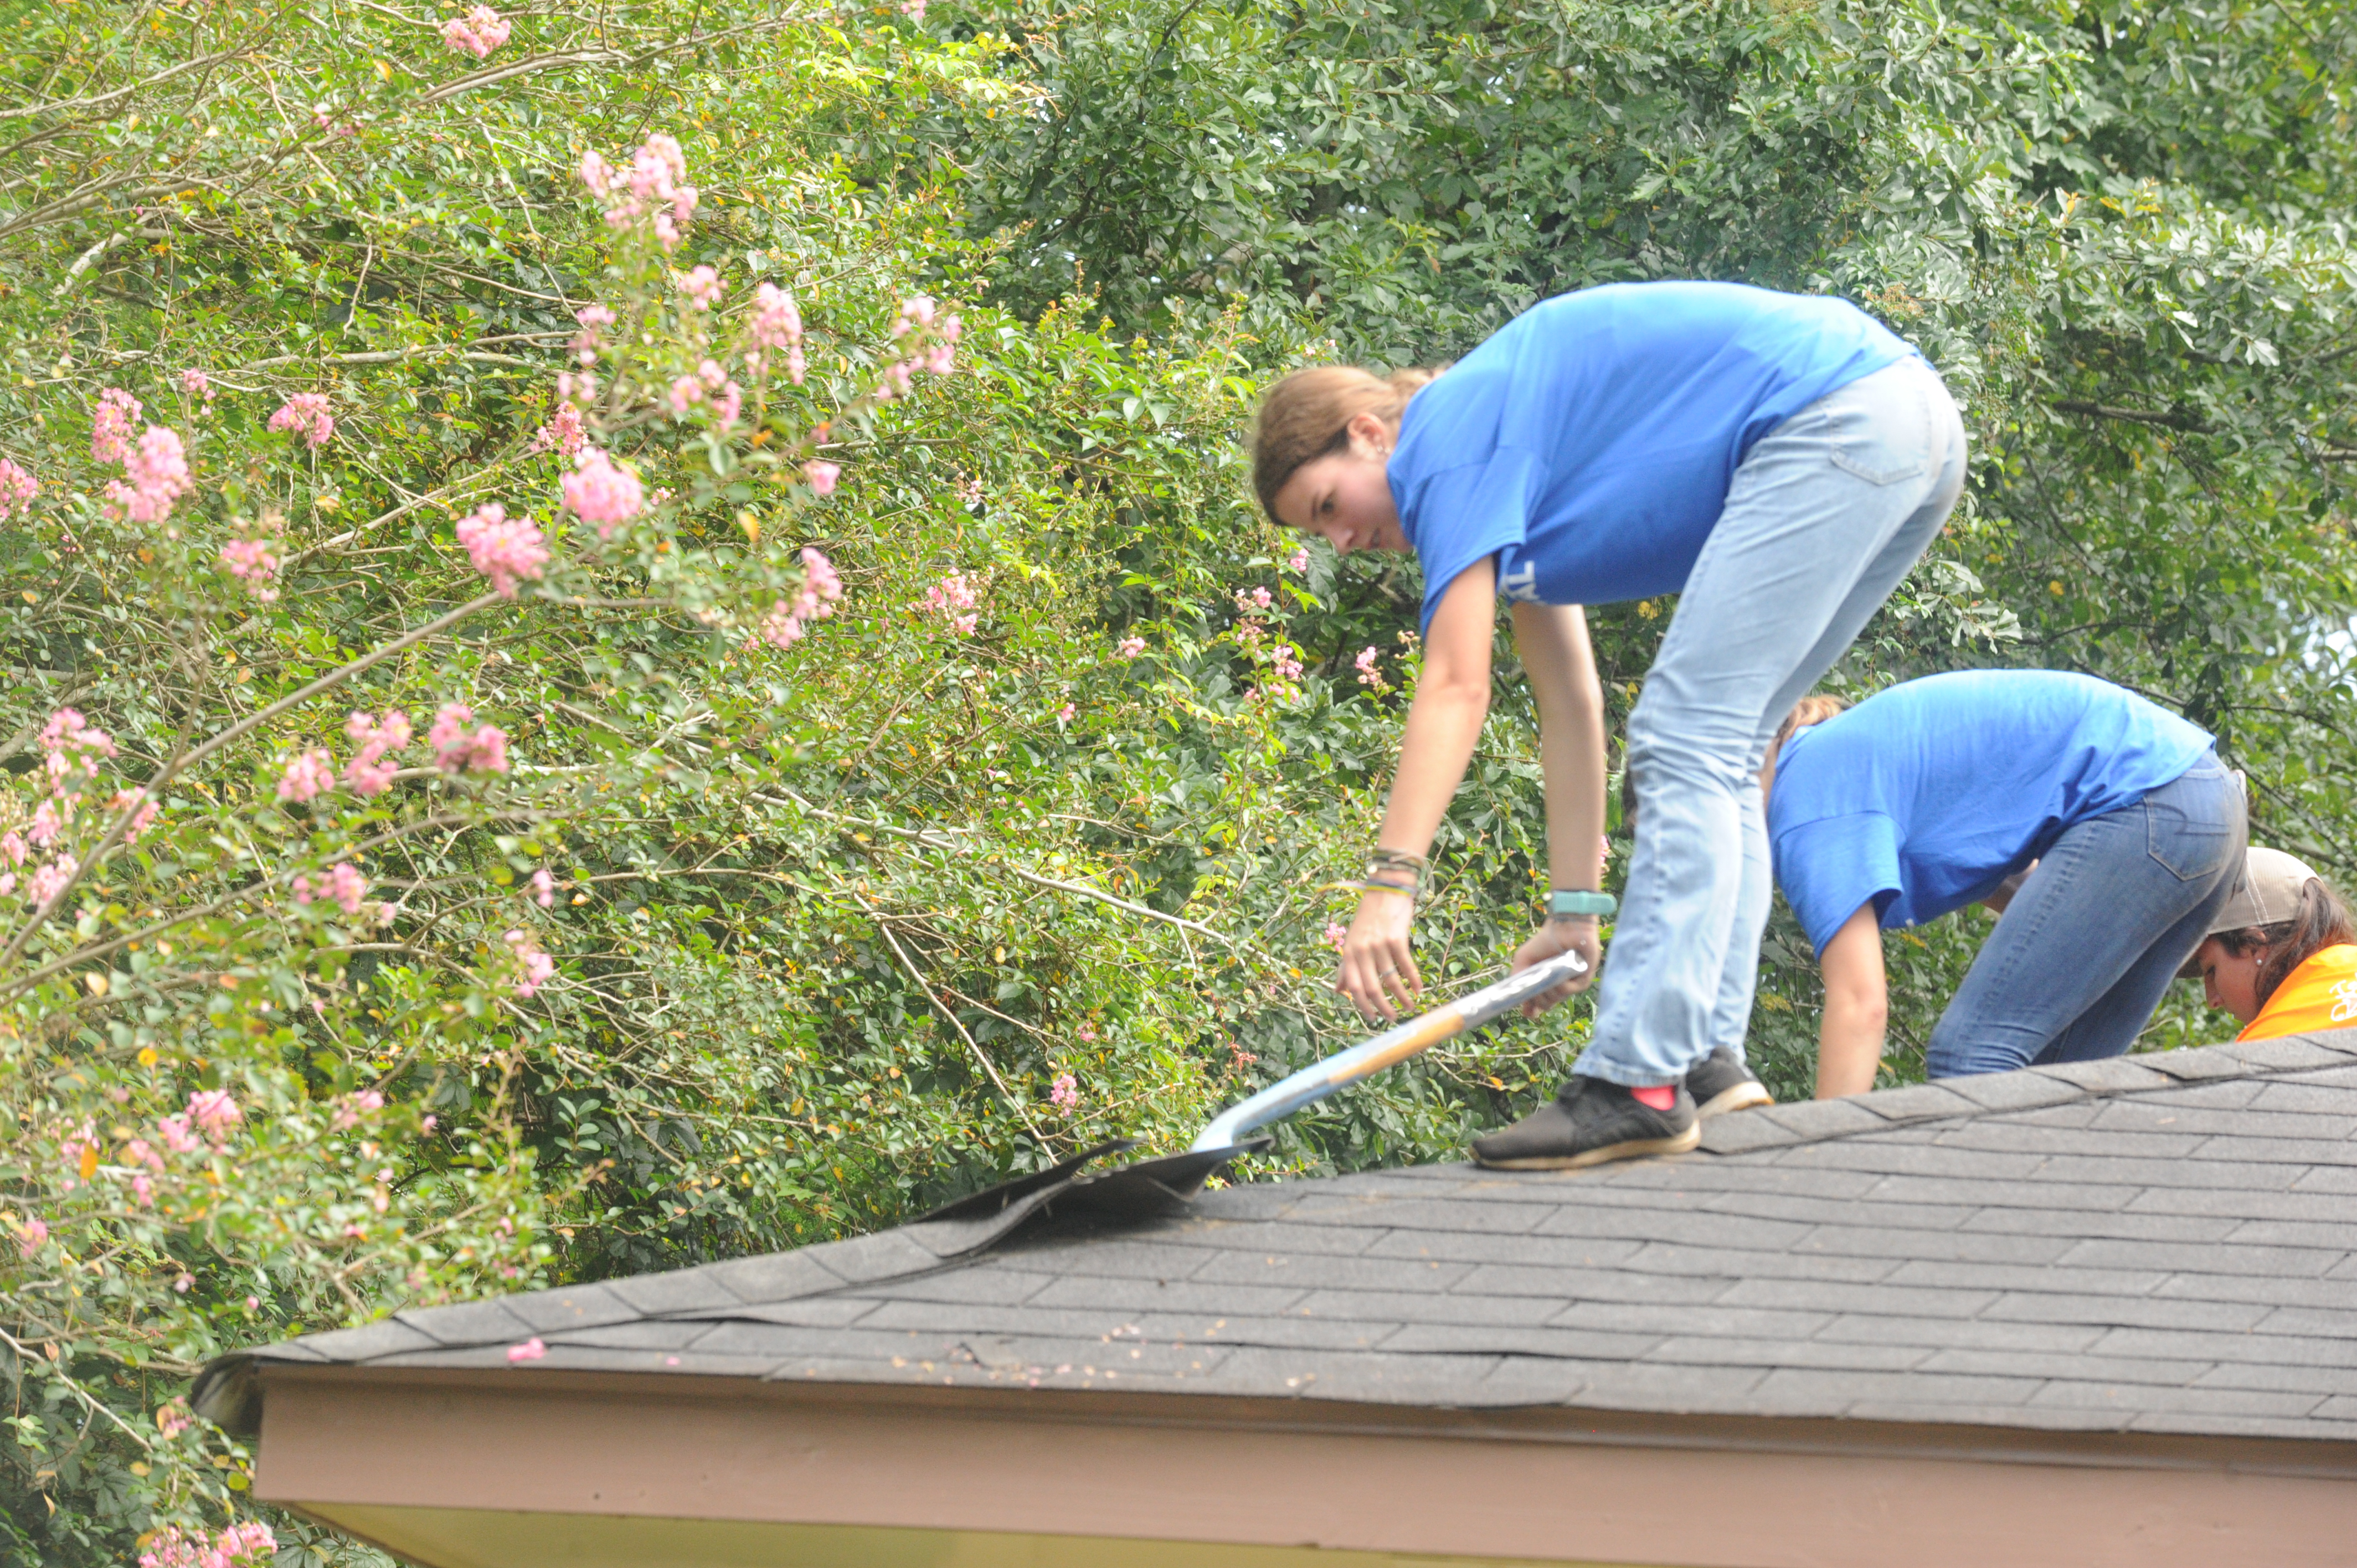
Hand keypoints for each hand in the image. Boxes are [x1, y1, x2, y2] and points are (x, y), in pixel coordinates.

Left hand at [1335, 886, 1418, 1022]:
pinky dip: (1414, 981)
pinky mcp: (1396, 938)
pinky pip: (1406, 966)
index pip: (1353, 987)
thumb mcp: (1352, 941)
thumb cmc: (1369, 918)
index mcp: (1348, 953)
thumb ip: (1345, 966)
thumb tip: (1337, 990)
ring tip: (1410, 1006)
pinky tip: (1419, 989)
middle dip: (1384, 1008)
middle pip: (1372, 988)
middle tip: (1393, 1018)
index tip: (1373, 1019)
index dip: (1363, 1006)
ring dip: (1402, 998)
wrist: (1385, 889)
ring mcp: (1378, 944)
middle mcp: (1361, 950)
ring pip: (1391, 980)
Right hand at [1512, 918, 1599, 1019]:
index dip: (1532, 1009)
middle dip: (1538, 998)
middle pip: (1545, 1004)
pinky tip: (1560, 975)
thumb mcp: (1523, 960)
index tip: (1526, 1012)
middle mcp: (1557, 985)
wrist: (1565, 928)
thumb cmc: (1544, 942)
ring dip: (1548, 990)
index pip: (1538, 1002)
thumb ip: (1517, 980)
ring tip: (1549, 975)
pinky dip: (1560, 985)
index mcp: (1544, 981)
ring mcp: (1570, 984)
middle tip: (1537, 986)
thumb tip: (1519, 1006)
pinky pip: (1567, 992)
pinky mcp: (1582, 981)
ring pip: (1556, 999)